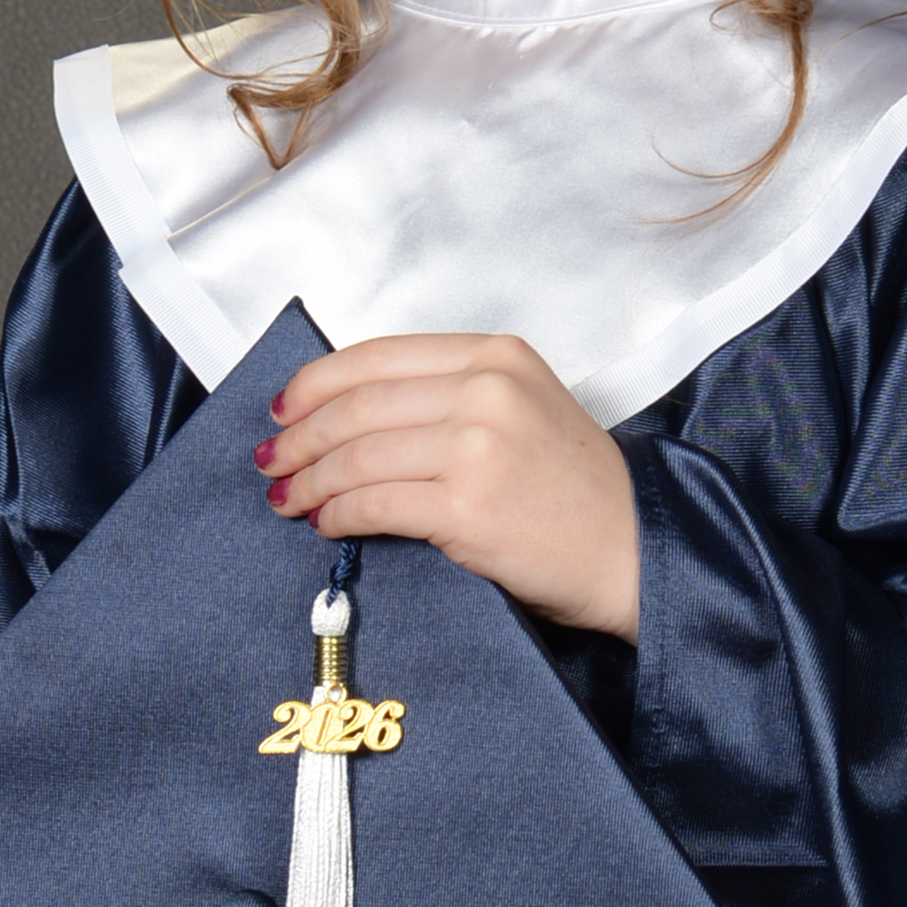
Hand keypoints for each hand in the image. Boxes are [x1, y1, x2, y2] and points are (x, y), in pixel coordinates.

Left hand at [256, 333, 639, 642]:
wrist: (634, 550)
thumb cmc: (578, 492)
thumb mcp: (523, 408)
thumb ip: (451, 396)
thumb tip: (351, 416)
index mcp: (497, 356)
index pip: (378, 356)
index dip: (316, 382)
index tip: (284, 406)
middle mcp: (486, 390)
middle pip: (358, 404)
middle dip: (300, 435)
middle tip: (272, 459)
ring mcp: (477, 445)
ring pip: (357, 454)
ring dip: (310, 479)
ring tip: (287, 497)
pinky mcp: (467, 505)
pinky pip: (374, 503)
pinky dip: (337, 513)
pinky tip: (325, 522)